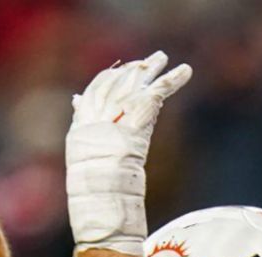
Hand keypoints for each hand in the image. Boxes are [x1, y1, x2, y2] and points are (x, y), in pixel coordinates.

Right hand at [67, 52, 192, 254]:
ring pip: (137, 84)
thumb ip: (82, 124)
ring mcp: (119, 113)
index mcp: (83, 125)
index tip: (122, 70)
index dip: (109, 80)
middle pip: (118, 84)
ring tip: (163, 58)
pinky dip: (173, 80)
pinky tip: (185, 72)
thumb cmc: (89, 189)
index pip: (96, 93)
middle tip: (148, 60)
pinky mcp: (139, 115)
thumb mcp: (83, 156)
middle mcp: (100, 114)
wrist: (101, 193)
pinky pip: (159, 92)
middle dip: (132, 71)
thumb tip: (76, 100)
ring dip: (152, 69)